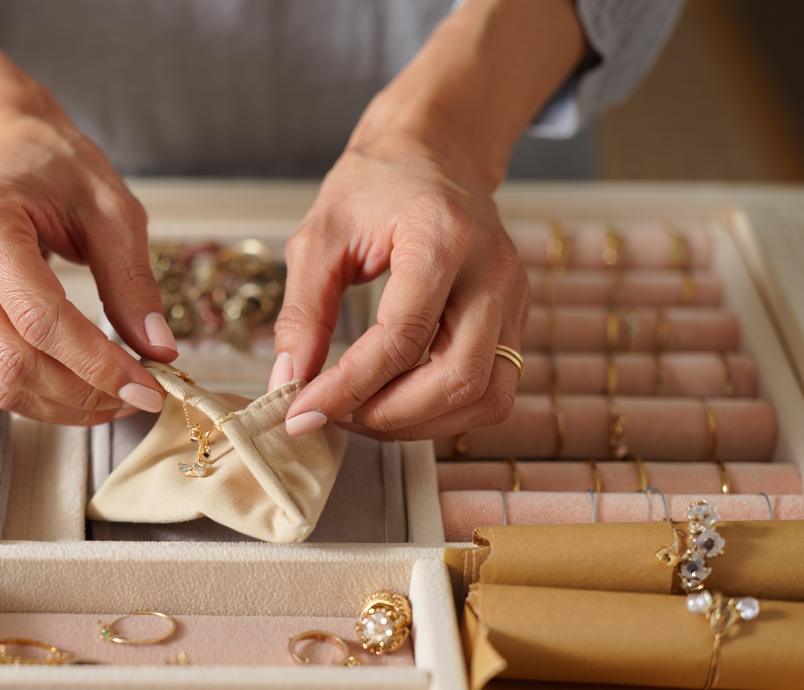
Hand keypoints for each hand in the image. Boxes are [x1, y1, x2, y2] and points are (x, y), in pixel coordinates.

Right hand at [0, 0, 177, 424]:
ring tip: (113, 399)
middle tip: (137, 398)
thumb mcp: (112, 209)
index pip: (41, 319)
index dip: (98, 365)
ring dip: (63, 405)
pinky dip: (39, 396)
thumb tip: (159, 350)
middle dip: (83, 394)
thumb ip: (134, 281)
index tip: (148, 389)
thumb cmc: (55, 170)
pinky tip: (78, 387)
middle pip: (14, 361)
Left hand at [267, 0, 583, 440]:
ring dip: (420, 424)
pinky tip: (397, 400)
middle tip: (334, 416)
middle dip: (388, 415)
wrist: (433, 151)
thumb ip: (303, 312)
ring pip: (484, 397)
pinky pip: (492, 390)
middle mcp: (492, 272)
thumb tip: (288, 381)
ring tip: (363, 413)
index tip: (302, 412)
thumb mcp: (320, 236)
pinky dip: (443, 412)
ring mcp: (513, 297)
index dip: (348, 388)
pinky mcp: (515, 318)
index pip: (401, 338)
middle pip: (458, 380)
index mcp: (441, 238)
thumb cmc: (376, 184)